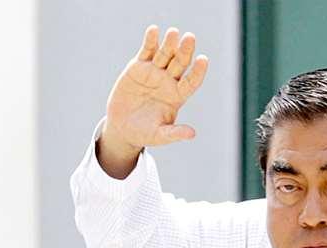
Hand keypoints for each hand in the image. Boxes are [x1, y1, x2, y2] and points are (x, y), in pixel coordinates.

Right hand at [98, 25, 208, 177]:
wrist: (123, 127)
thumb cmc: (145, 133)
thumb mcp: (160, 136)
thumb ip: (174, 134)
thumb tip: (192, 134)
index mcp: (177, 96)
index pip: (192, 81)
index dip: (198, 71)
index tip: (203, 60)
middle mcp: (169, 82)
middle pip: (180, 63)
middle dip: (185, 51)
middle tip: (190, 38)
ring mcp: (154, 72)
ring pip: (165, 54)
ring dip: (169, 43)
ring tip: (173, 32)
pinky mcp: (138, 67)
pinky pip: (147, 51)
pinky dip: (150, 41)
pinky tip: (154, 30)